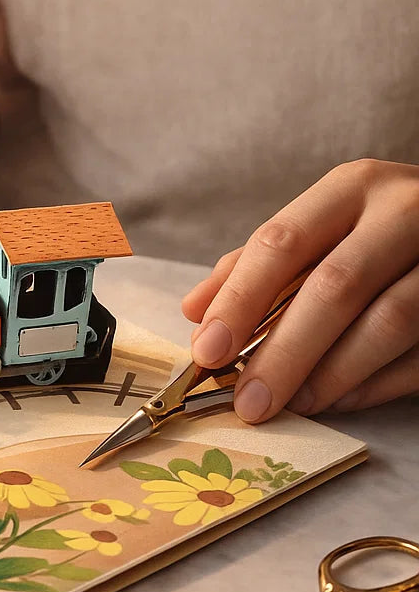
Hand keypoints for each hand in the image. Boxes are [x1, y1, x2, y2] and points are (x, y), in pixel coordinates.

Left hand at [181, 159, 418, 421]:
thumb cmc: (380, 228)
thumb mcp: (321, 226)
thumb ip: (256, 264)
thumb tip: (194, 311)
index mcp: (352, 188)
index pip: (281, 242)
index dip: (239, 300)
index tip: (207, 351)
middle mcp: (404, 211)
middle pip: (335, 286)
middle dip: (285, 351)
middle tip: (249, 400)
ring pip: (390, 321)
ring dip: (333, 373)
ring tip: (293, 404)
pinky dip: (379, 383)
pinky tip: (341, 400)